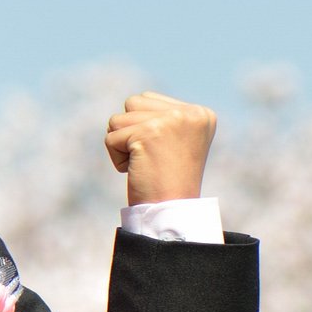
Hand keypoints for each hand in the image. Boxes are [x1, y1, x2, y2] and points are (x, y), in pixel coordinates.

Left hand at [104, 90, 217, 206]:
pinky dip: (117, 158)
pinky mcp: (148, 133)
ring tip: (146, 163)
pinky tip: (138, 170)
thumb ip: (162, 116)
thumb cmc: (170, 180)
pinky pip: (110, 138)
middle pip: (133, 103)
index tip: (164, 154)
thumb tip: (135, 102)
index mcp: (201, 113)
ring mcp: (170, 121)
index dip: (144, 128)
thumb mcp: (177, 140)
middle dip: (132, 132)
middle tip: (153, 158)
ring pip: (118, 118)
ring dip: (123, 144)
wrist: (172, 212)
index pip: (148, 99)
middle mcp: (189, 113)